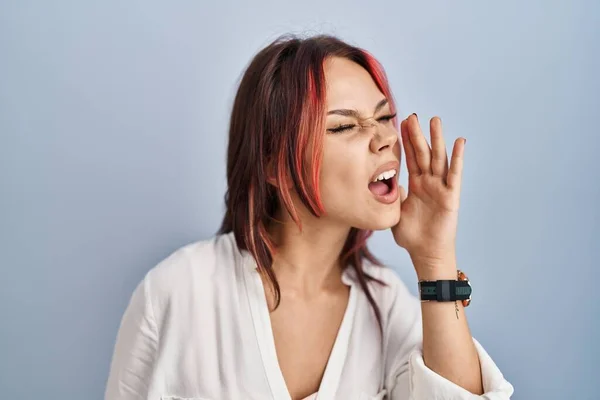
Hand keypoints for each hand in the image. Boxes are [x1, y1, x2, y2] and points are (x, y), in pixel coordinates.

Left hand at [392, 114, 465, 276]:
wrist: (425, 254)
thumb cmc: (412, 237)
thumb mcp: (395, 213)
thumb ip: (392, 197)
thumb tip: (385, 184)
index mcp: (416, 185)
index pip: (411, 158)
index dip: (406, 141)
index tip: (401, 122)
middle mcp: (429, 183)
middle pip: (423, 153)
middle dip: (418, 134)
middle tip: (413, 115)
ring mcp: (440, 188)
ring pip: (438, 159)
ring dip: (437, 139)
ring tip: (435, 120)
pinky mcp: (451, 196)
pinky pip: (454, 175)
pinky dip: (457, 158)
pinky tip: (460, 142)